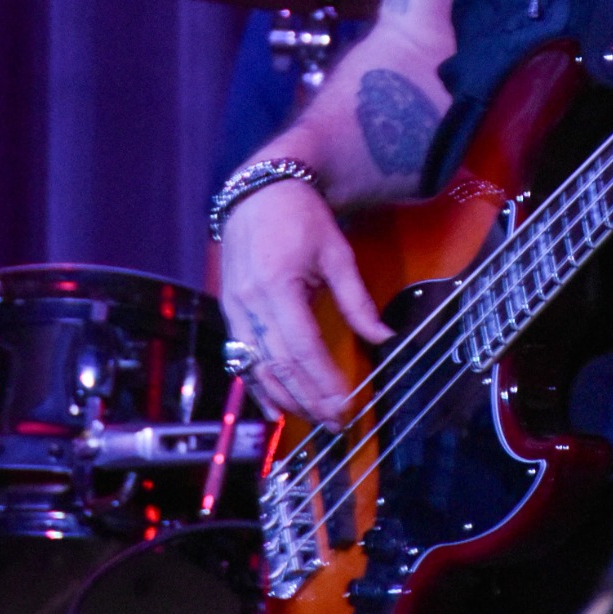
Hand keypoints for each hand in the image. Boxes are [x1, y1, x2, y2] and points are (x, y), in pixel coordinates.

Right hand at [220, 180, 390, 425]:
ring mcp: (234, 308)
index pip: (302, 347)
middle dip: (308, 398)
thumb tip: (383, 337)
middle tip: (336, 421)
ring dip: (284, 397)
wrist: (259, 192)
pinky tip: (275, 406)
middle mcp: (250, 303)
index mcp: (277, 286)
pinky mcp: (228, 310)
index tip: (345, 404)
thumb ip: (357, 300)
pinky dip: (257, 384)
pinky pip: (241, 356)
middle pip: (279, 364)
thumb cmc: (301, 218)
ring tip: (312, 419)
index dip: (323, 380)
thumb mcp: (337, 252)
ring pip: (256, 366)